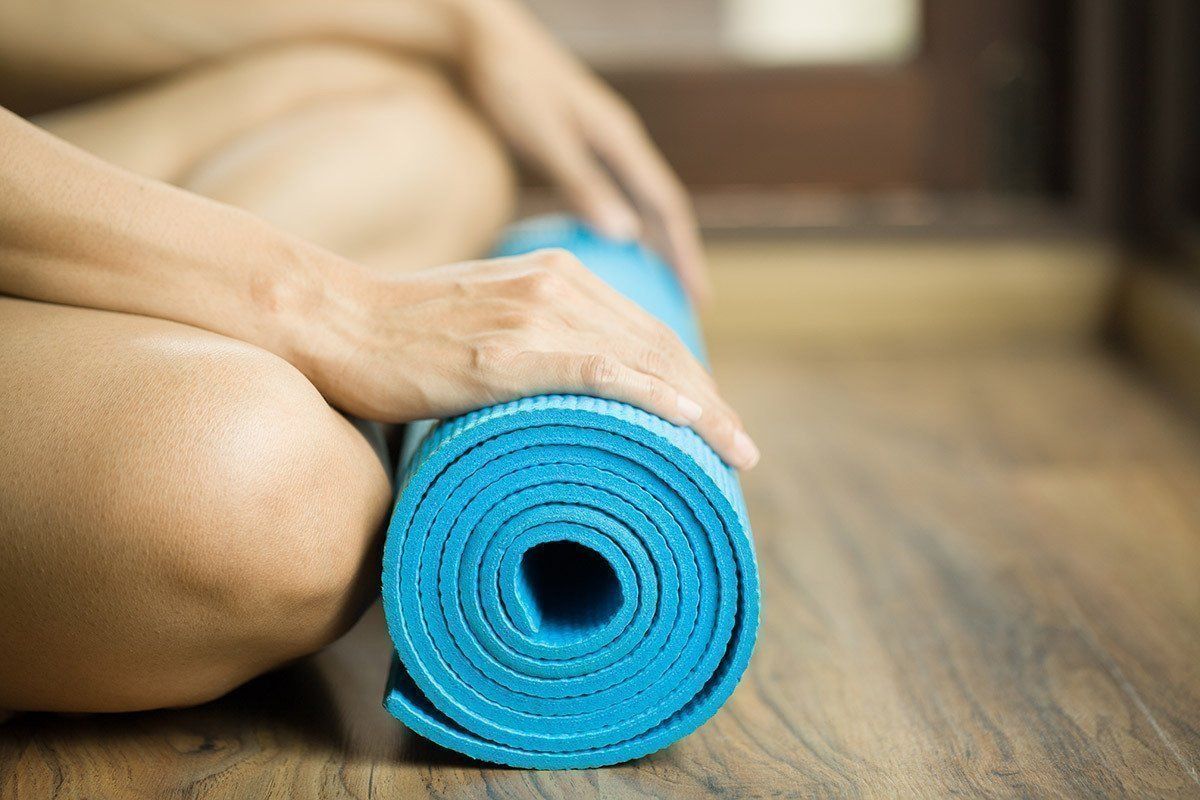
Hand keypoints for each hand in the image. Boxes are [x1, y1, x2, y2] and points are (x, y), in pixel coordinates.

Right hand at [306, 249, 756, 467]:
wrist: (334, 322)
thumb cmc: (400, 334)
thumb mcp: (483, 321)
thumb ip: (531, 340)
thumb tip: (562, 395)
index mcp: (558, 275)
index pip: (646, 330)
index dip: (691, 377)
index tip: (715, 422)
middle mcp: (558, 284)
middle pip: (659, 346)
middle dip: (710, 401)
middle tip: (740, 451)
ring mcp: (533, 315)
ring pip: (641, 360)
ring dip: (700, 408)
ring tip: (733, 453)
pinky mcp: (504, 353)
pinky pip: (597, 372)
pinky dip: (650, 395)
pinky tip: (689, 419)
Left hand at [456, 0, 710, 302]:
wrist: (480, 37)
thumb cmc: (508, 81)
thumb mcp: (546, 136)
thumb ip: (584, 183)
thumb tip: (628, 236)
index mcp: (622, 139)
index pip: (668, 208)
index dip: (686, 256)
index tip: (698, 301)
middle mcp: (619, 144)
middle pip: (660, 212)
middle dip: (676, 262)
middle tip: (685, 313)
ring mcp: (598, 146)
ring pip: (634, 207)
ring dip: (648, 251)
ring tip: (651, 298)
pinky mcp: (574, 150)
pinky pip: (605, 200)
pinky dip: (611, 233)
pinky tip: (596, 263)